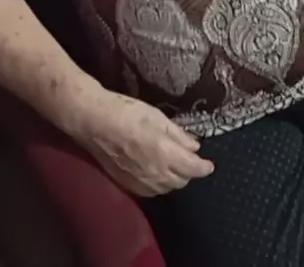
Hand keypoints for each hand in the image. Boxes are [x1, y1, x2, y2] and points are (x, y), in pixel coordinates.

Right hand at [78, 91, 213, 196]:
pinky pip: (150, 191)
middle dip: (189, 172)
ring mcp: (140, 182)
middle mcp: (155, 174)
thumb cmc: (127, 113)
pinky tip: (156, 173)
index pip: (193, 169)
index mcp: (166, 155)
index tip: (209, 165)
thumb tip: (194, 146)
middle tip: (190, 160)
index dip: (203, 167)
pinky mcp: (126, 183)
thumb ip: (178, 135)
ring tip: (174, 166)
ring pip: (166, 188)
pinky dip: (159, 184)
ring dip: (174, 180)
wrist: (94, 121)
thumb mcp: (158, 117)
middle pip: (181, 182)